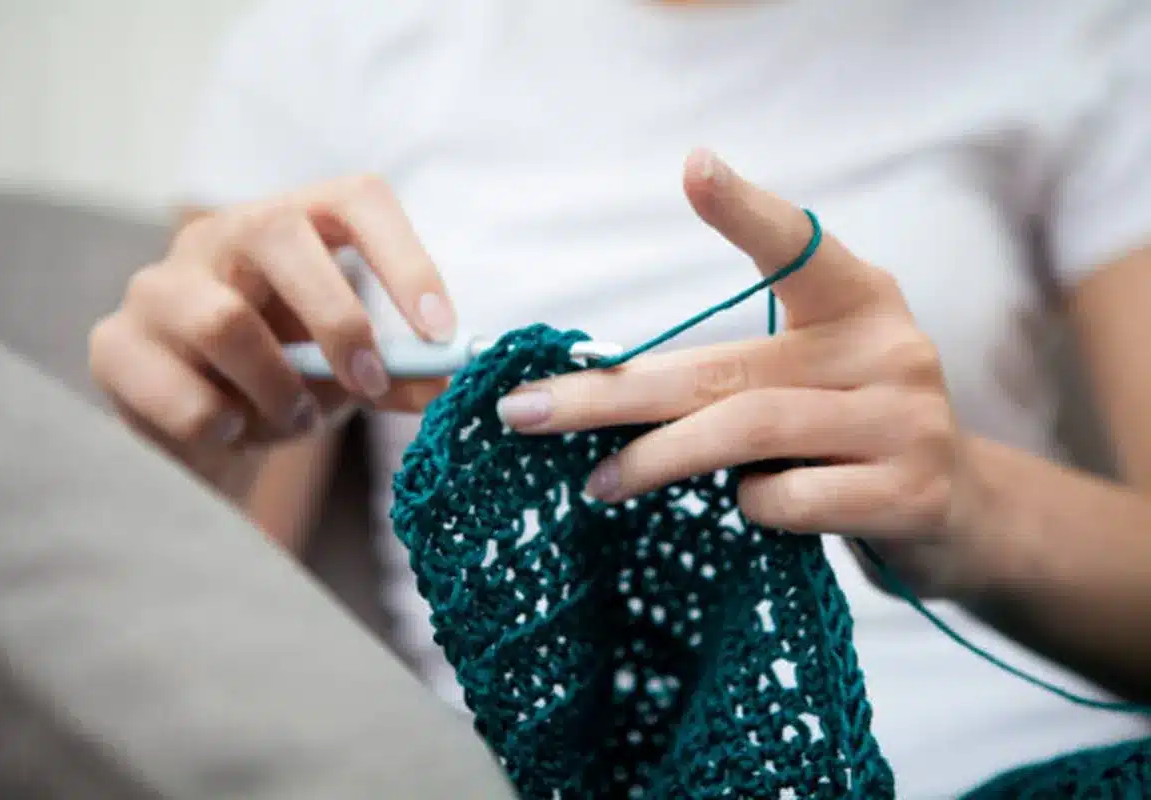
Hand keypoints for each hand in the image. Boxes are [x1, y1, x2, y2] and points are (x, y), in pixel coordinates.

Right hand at [89, 175, 452, 490]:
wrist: (204, 430)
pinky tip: (232, 430)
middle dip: (339, 321)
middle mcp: (220, 235)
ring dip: (280, 391)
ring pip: (225, 321)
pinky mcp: (114, 345)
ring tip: (294, 420)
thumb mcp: (353, 374)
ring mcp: (158, 285)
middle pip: (278, 234)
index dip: (404, 259)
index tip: (439, 332)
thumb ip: (399, 375)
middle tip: (369, 384)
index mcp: (293, 223)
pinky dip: (226, 428)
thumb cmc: (289, 380)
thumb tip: (447, 384)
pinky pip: (183, 396)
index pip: (355, 198)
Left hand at [496, 150, 979, 596]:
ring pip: (747, 431)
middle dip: (610, 394)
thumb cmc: (844, 433)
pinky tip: (743, 511)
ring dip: (655, 461)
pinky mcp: (910, 494)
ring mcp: (905, 421)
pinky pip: (788, 500)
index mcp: (858, 302)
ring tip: (596, 484)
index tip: (694, 167)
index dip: (745, 211)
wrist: (955, 511)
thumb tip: (599, 391)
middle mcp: (890, 348)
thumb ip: (731, 372)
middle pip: (724, 368)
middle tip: (525, 411)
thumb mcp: (804, 379)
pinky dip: (748, 508)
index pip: (798, 246)